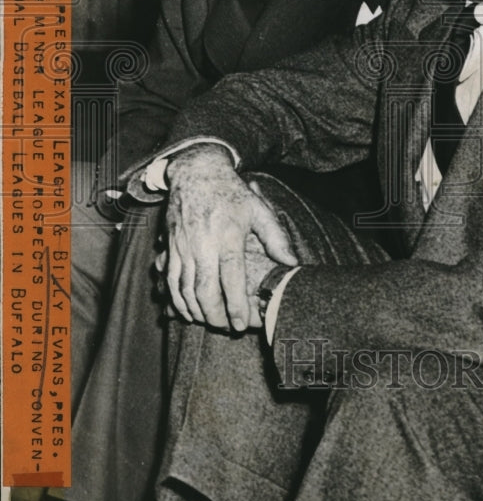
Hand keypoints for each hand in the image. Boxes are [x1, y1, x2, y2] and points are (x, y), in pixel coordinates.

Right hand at [161, 145, 296, 330]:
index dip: (236, 305)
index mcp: (228, 236)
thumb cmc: (232, 192)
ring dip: (196, 311)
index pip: (232, 278)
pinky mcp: (172, 246)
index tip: (241, 324)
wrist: (196, 172)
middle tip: (227, 328)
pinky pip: (171, 281)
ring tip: (210, 323)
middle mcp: (203, 244)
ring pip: (184, 289)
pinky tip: (188, 310)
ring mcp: (184, 246)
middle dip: (215, 316)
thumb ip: (276, 238)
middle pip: (205, 290)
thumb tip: (292, 262)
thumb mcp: (259, 209)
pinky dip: (178, 300)